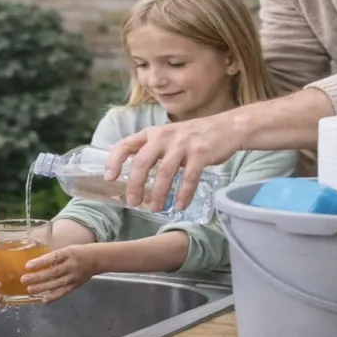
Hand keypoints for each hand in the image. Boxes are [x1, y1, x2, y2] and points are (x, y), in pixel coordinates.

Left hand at [20, 244, 99, 302]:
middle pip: (53, 273)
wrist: (97, 259)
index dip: (40, 262)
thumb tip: (37, 261)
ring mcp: (74, 277)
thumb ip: (55, 255)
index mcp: (68, 253)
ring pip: (56, 284)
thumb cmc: (78, 251)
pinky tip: (44, 299)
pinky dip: (54, 296)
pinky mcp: (76, 285)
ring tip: (30, 289)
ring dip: (42, 288)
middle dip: (37, 277)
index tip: (28, 265)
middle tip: (24, 279)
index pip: (53, 258)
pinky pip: (63, 292)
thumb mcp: (67, 248)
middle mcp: (71, 266)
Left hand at [104, 112, 240, 211]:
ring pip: (164, 172)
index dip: (114, 161)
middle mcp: (164, 136)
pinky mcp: (201, 153)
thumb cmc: (192, 137)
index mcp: (152, 133)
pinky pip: (189, 177)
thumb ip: (151, 150)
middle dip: (135, 185)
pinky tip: (180, 205)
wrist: (226, 127)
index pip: (126, 144)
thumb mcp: (167, 137)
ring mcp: (183, 144)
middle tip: (133, 202)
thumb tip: (131, 172)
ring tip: (156, 208)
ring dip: (159, 194)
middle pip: (142, 162)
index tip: (109, 178)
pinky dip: (183, 194)